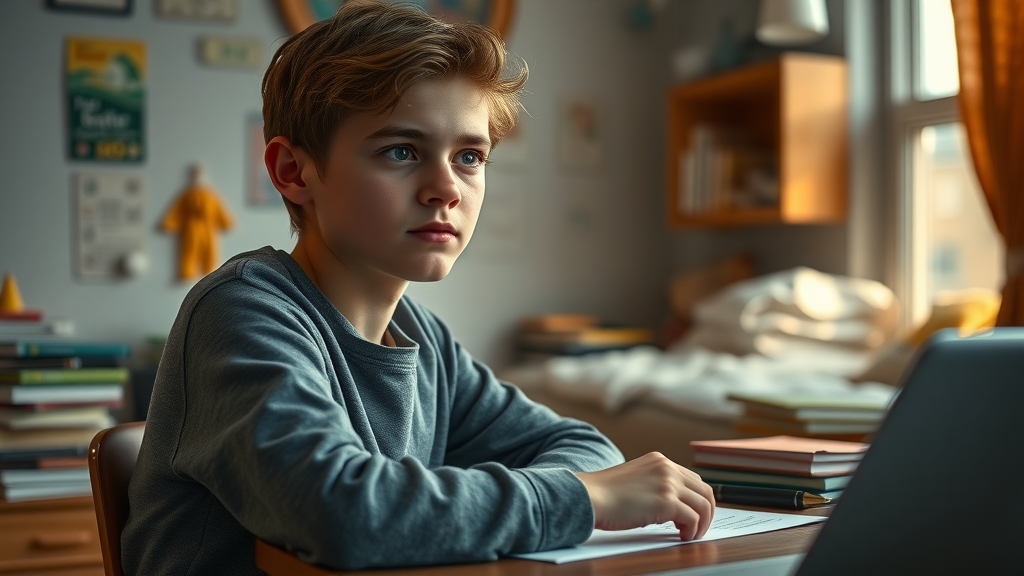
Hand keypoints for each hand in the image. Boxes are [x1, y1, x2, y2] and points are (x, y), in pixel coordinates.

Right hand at [575, 452, 714, 540]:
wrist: (590, 496)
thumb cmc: (604, 494)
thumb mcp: (634, 479)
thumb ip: (653, 484)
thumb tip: (670, 505)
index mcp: (659, 461)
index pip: (692, 478)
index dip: (696, 498)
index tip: (693, 513)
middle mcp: (667, 468)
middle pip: (704, 490)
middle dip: (706, 511)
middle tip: (699, 527)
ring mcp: (668, 484)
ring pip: (704, 505)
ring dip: (702, 523)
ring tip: (691, 534)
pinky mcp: (667, 502)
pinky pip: (693, 518)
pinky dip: (692, 530)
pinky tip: (681, 536)